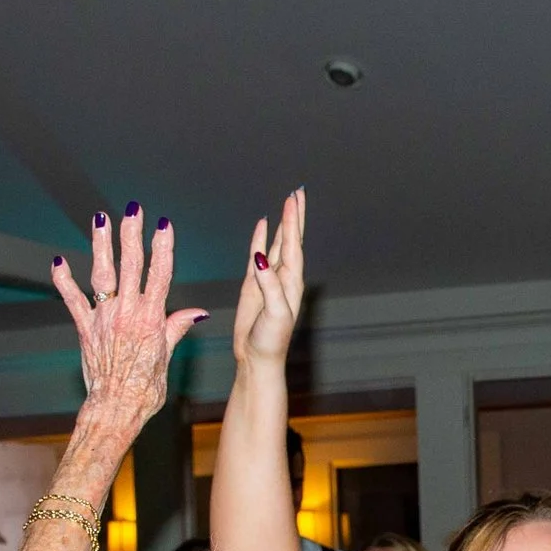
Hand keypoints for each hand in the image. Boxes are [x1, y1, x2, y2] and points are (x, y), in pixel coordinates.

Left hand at [52, 207, 206, 434]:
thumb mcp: (166, 357)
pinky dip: (64, 280)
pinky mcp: (85, 329)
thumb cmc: (145, 389)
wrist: (116, 408)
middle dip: (132, 235)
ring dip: (101, 245)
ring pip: (102, 274)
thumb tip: (197, 312)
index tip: (163, 225)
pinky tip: (58, 261)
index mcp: (151, 319)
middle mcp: (127, 314)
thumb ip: (176, 328)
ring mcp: (104, 319)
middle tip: (133, 210)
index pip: (160, 275)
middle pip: (130, 266)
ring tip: (100, 220)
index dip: (162, 247)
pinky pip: (72, 300)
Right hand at [231, 190, 307, 367]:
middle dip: (293, 216)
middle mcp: (283, 277)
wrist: (257, 358)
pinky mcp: (253, 285)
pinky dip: (259, 239)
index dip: (292, 221)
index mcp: (292, 282)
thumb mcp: (274, 313)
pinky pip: (257, 255)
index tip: (292, 200)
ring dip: (281, 224)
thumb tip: (261, 257)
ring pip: (276, 244)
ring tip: (285, 203)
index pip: (293, 245)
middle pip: (289, 239)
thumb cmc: (271, 339)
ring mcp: (268, 279)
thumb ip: (269, 285)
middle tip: (296, 192)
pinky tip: (262, 226)